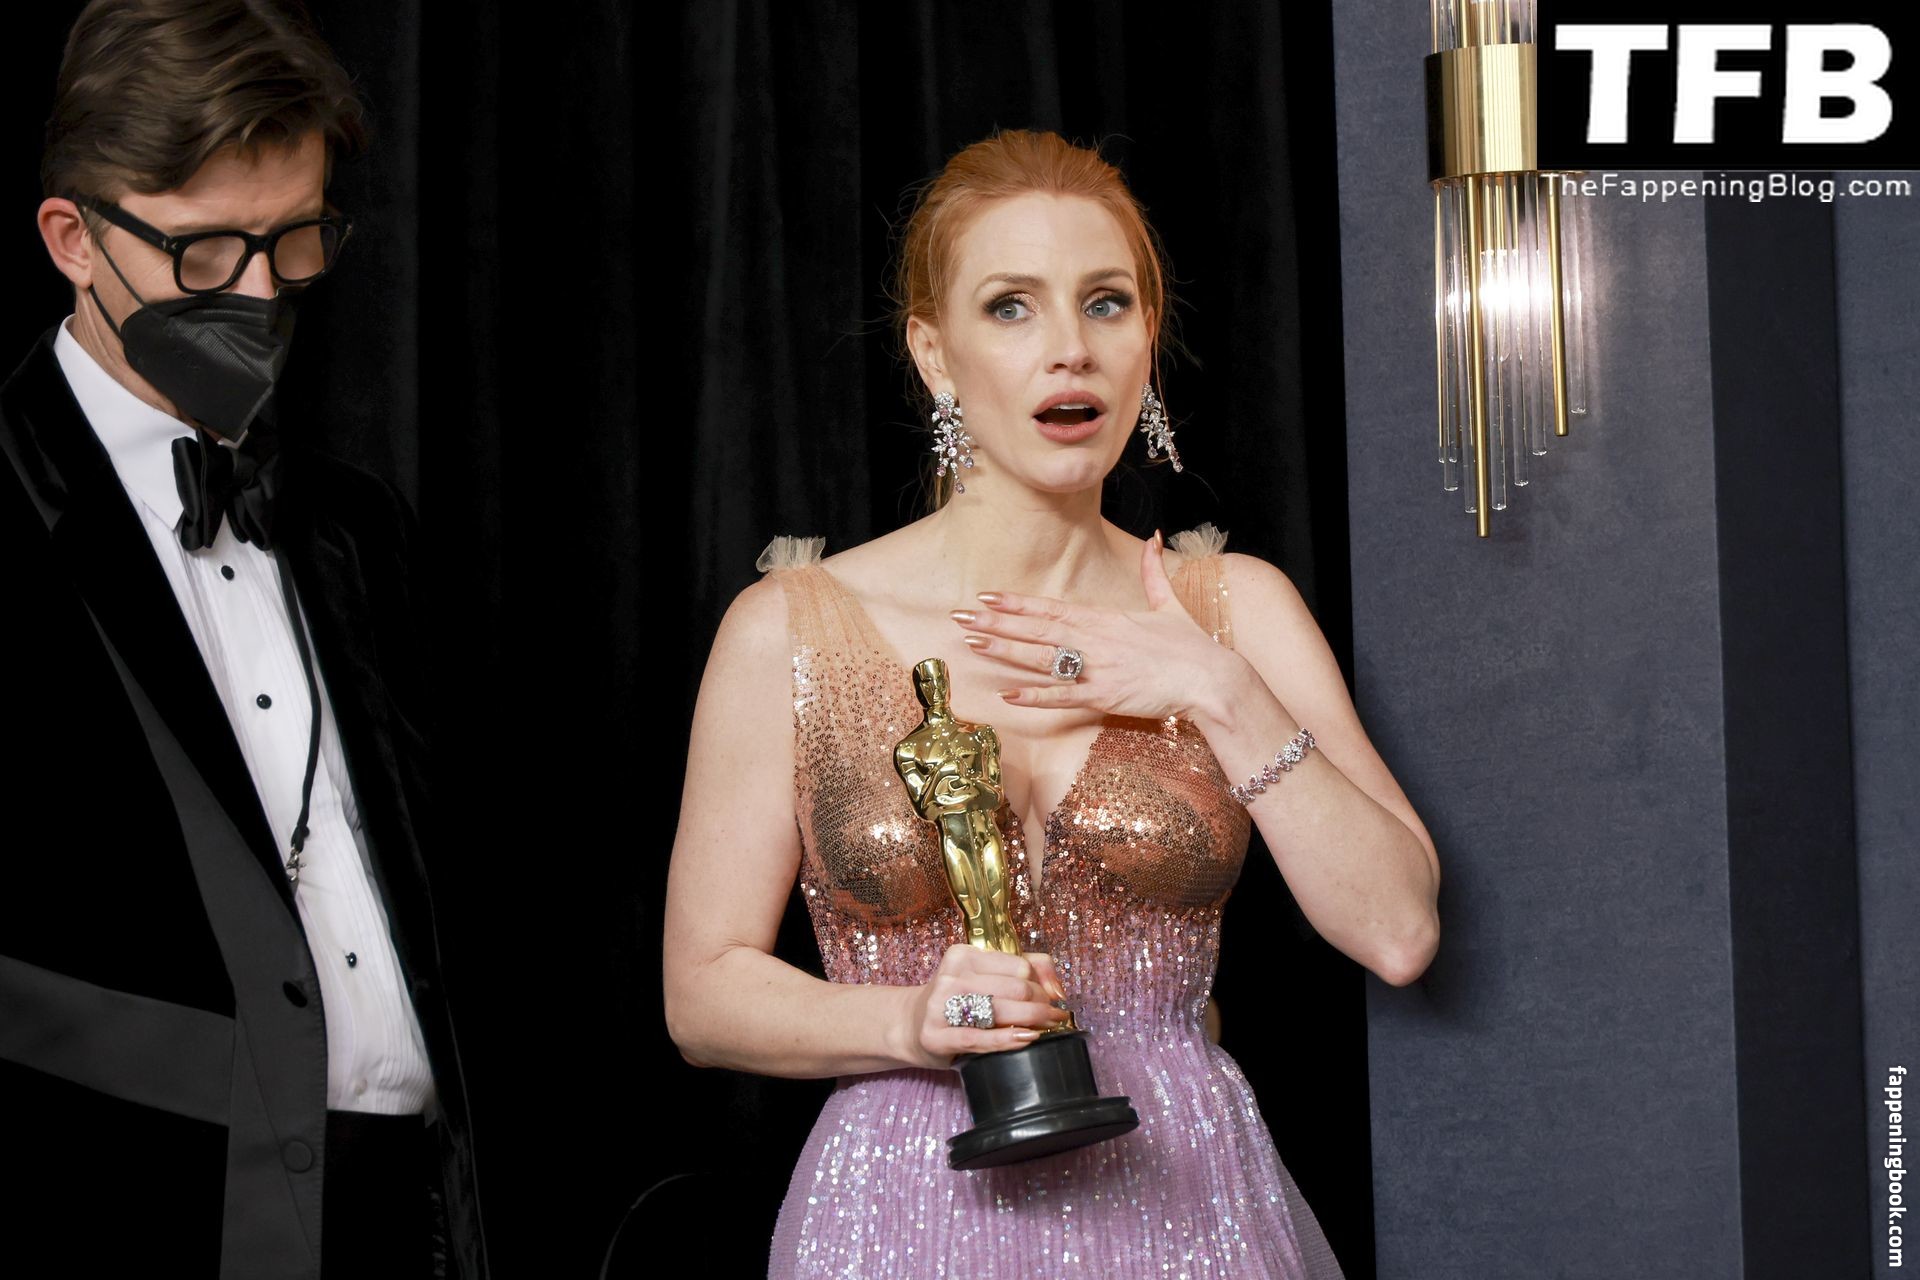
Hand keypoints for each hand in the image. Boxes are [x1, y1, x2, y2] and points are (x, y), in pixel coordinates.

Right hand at [899, 944, 1072, 1069]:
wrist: (910, 1025)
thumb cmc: (956, 1000)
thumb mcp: (984, 975)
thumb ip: (1026, 968)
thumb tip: (1058, 989)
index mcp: (962, 955)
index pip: (1020, 966)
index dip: (1040, 984)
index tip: (1048, 997)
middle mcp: (950, 976)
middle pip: (1016, 988)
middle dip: (1042, 1005)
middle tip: (1053, 1016)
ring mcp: (940, 1006)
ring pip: (1002, 1010)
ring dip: (1034, 1022)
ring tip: (1047, 1028)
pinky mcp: (935, 1036)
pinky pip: (980, 1038)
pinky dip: (1008, 1039)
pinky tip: (1025, 1038)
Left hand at [951, 530, 1236, 720]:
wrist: (1211, 678)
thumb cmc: (1191, 645)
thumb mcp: (1168, 604)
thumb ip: (1154, 572)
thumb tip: (1155, 537)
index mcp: (1105, 617)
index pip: (1052, 608)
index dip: (1017, 603)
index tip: (986, 597)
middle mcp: (1096, 639)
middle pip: (1037, 629)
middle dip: (996, 624)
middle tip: (959, 618)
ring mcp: (1098, 667)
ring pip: (1042, 658)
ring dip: (1005, 652)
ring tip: (972, 645)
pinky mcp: (1106, 695)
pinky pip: (1063, 697)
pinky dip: (1035, 697)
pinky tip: (1007, 695)